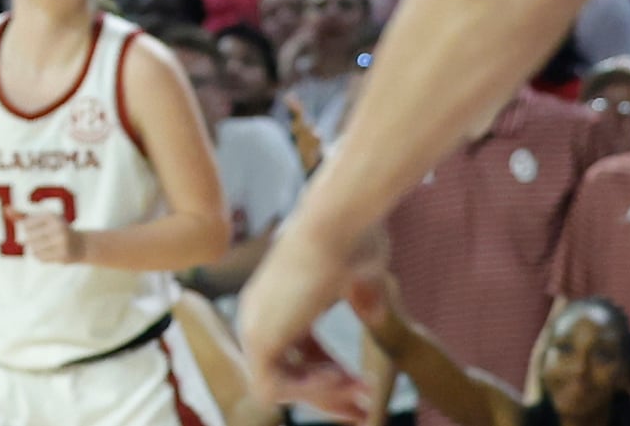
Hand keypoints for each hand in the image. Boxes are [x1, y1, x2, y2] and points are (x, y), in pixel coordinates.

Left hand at [19, 204, 81, 264]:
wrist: (79, 244)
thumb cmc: (55, 229)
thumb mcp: (41, 219)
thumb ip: (23, 215)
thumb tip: (6, 209)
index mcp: (51, 215)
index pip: (26, 224)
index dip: (27, 229)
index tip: (36, 229)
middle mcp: (58, 227)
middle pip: (29, 237)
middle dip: (31, 240)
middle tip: (41, 239)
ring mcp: (61, 242)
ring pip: (33, 249)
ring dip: (35, 249)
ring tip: (44, 246)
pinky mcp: (63, 255)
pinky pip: (40, 258)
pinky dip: (40, 256)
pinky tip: (48, 253)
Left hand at [237, 220, 376, 423]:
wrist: (339, 222)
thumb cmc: (354, 238)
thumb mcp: (361, 275)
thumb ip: (363, 296)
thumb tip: (375, 314)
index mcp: (278, 299)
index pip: (294, 355)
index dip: (329, 376)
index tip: (363, 387)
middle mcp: (259, 314)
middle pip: (285, 375)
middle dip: (328, 397)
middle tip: (363, 412)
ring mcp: (255, 325)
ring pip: (278, 388)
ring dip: (323, 397)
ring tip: (360, 390)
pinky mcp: (258, 337)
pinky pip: (273, 388)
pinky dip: (308, 391)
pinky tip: (341, 376)